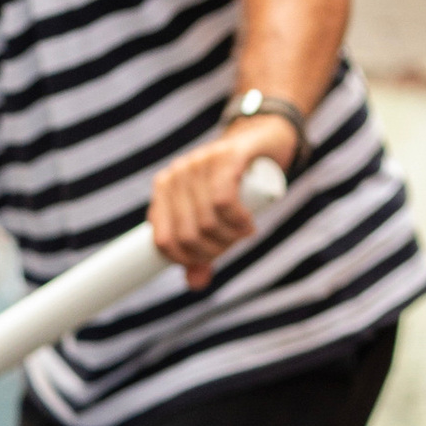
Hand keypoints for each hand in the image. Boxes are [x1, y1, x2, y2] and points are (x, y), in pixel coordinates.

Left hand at [149, 118, 295, 286]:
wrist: (262, 142)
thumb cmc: (234, 186)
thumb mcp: (214, 219)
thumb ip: (201, 251)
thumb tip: (195, 284)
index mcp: (163, 190)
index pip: (163, 240)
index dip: (185, 259)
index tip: (208, 260)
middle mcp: (176, 174)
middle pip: (187, 234)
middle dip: (213, 250)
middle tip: (233, 244)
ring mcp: (199, 162)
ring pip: (206, 221)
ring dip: (229, 239)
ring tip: (243, 234)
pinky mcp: (225, 156)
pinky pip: (223, 201)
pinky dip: (237, 222)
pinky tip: (248, 226)